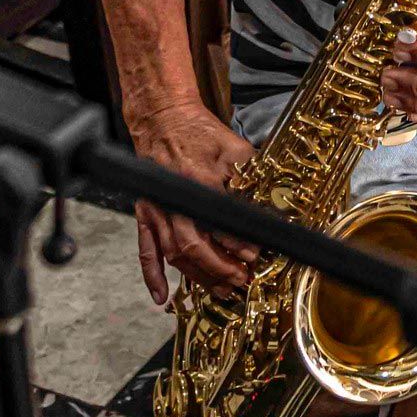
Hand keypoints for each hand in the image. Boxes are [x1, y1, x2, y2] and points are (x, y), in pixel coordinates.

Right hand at [130, 102, 257, 304]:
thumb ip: (251, 178)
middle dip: (219, 268)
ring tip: (221, 290)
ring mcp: (158, 208)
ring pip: (174, 253)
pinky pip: (145, 249)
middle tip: (241, 280)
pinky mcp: (146, 213)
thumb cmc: (201, 134)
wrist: (164, 119)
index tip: (254, 256)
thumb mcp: (235, 149)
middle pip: (194, 245)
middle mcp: (176, 198)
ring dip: (197, 276)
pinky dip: (151, 276)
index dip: (238, 243)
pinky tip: (161, 297)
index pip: (220, 221)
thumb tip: (271, 205)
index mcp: (200, 179)